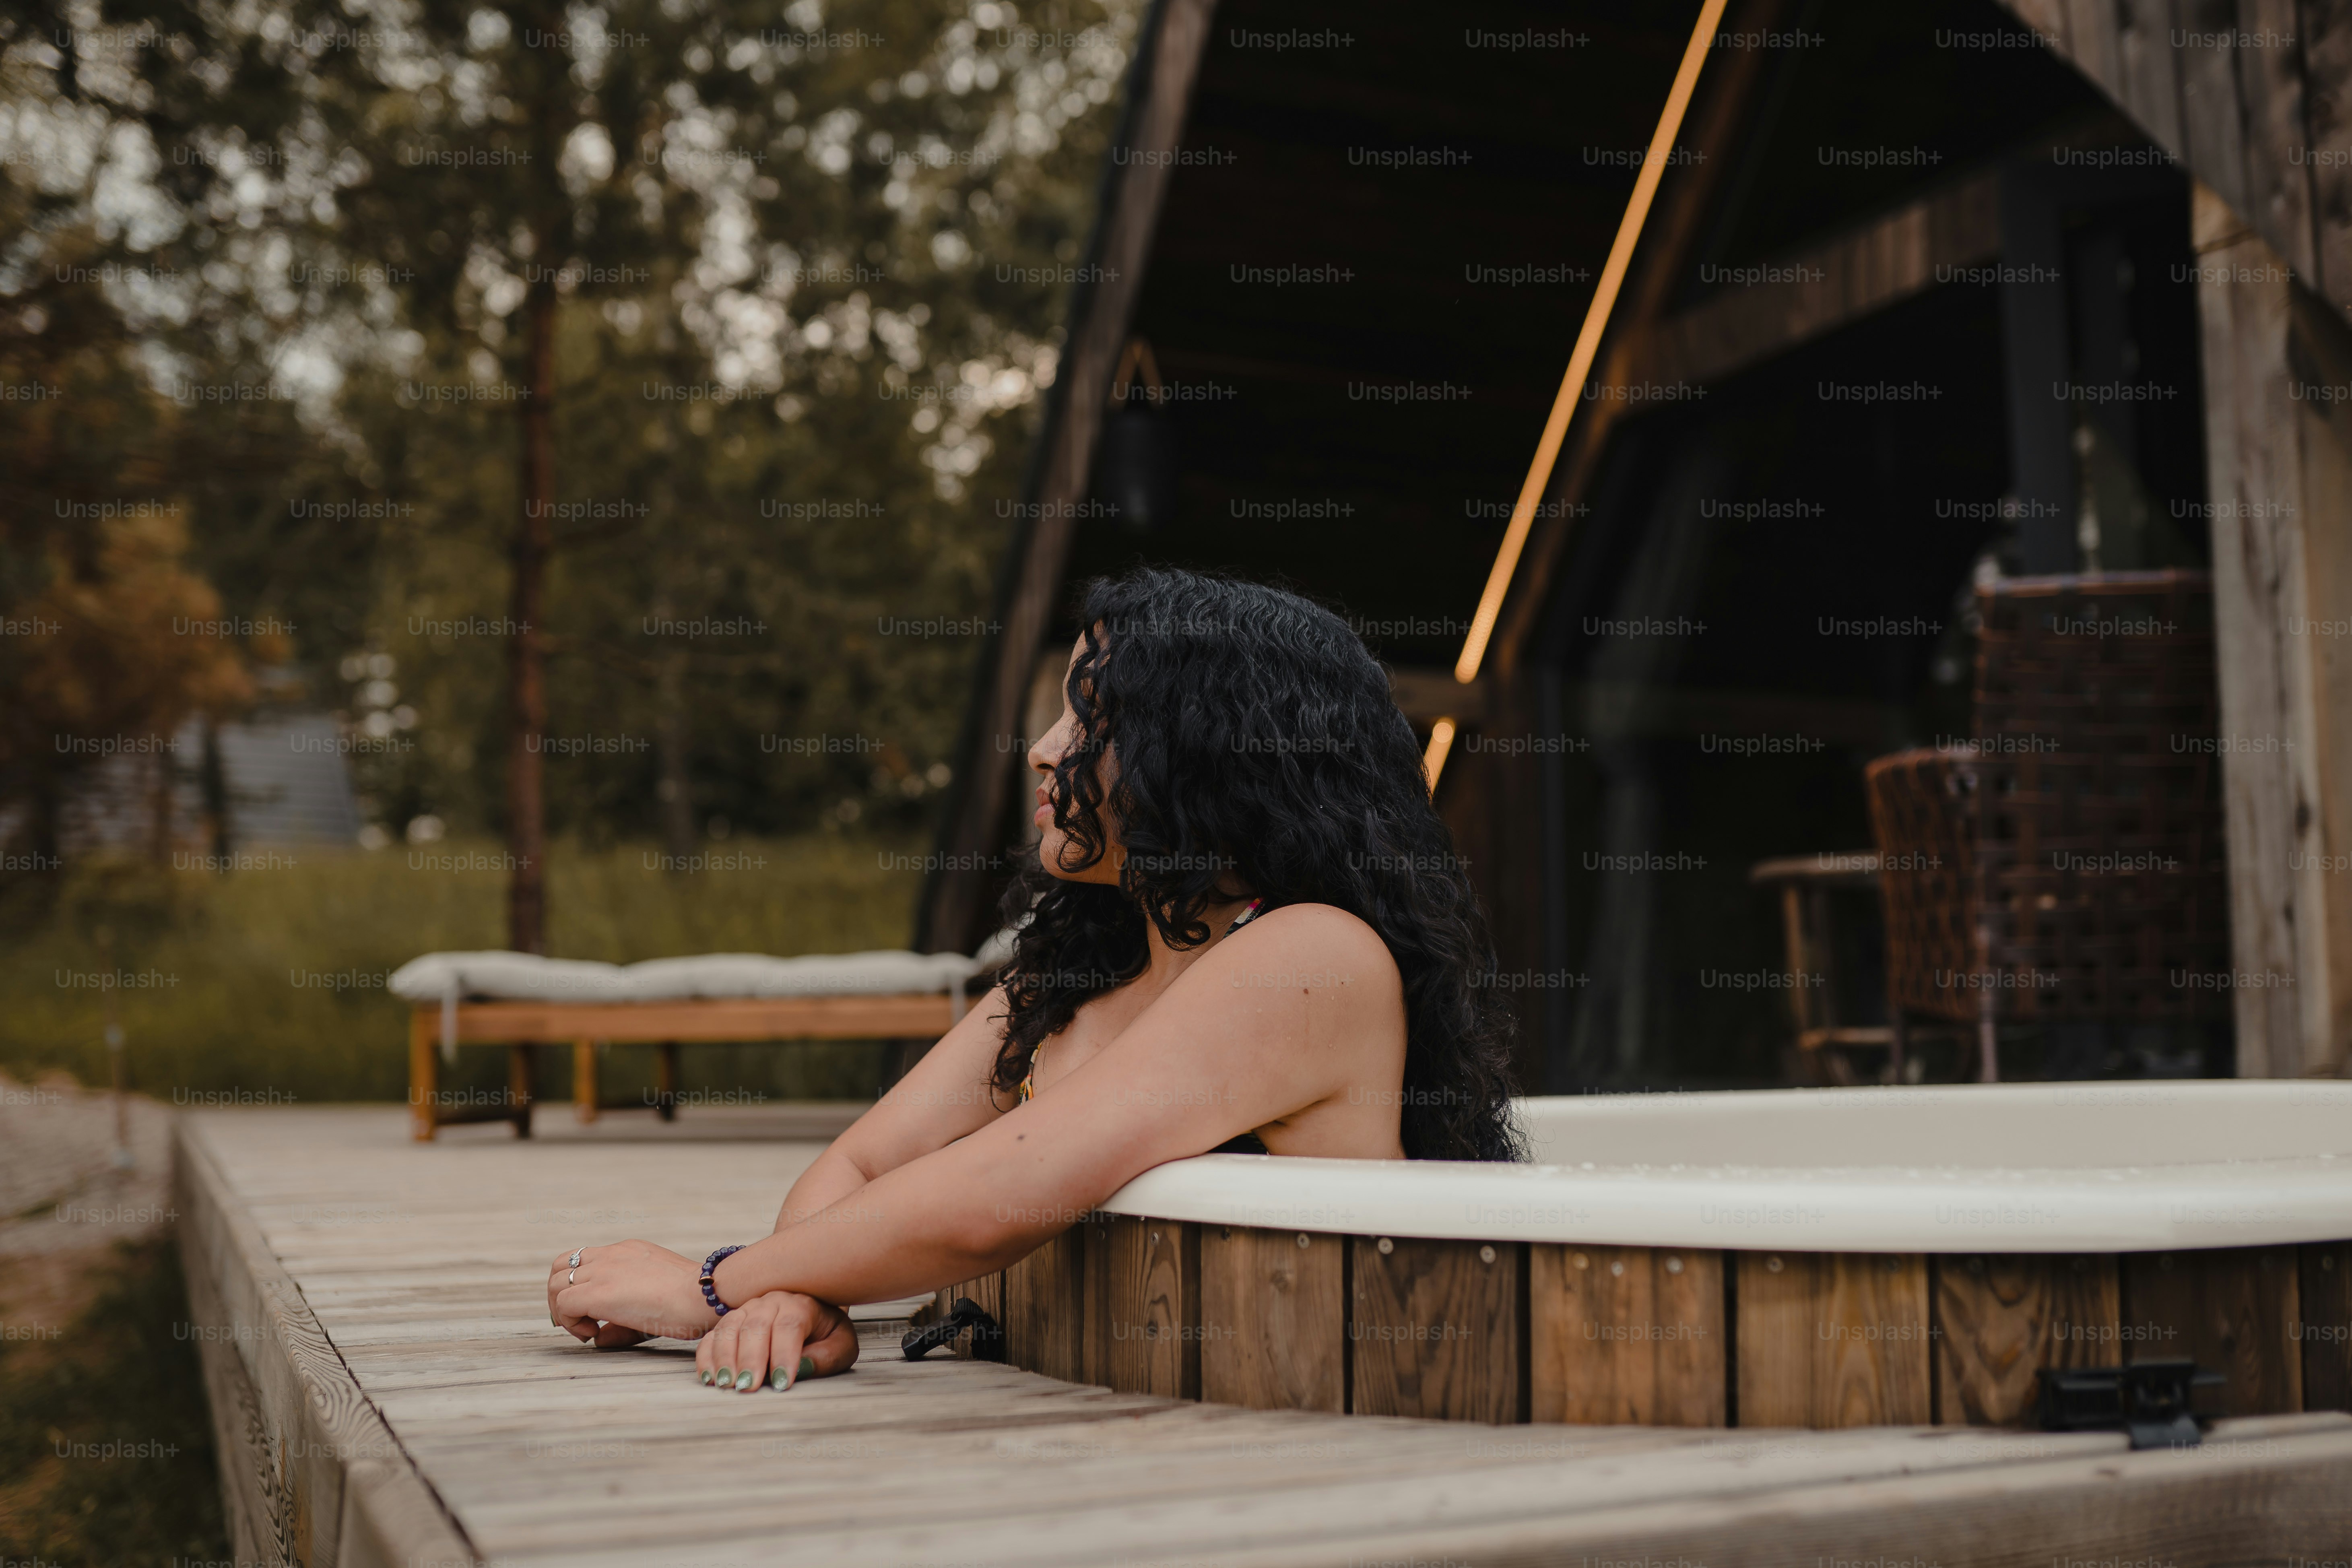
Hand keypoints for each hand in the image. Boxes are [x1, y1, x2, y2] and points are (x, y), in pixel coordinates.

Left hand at [548, 1241, 715, 1345]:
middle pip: (560, 1265)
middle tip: (577, 1320)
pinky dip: (569, 1322)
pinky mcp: (598, 1292)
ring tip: (584, 1329)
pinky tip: (592, 1333)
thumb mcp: (654, 1299)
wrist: (703, 1294)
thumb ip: (622, 1317)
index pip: (584, 1259)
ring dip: (561, 1309)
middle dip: (559, 1295)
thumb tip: (597, 1338)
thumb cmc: (691, 1301)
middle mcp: (611, 1255)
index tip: (590, 1311)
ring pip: (555, 1282)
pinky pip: (563, 1304)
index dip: (577, 1285)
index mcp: (626, 1252)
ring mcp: (603, 1270)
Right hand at [694, 1290, 859, 1391]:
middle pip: (756, 1326)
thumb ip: (828, 1356)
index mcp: (801, 1304)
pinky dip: (707, 1357)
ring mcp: (746, 1311)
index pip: (790, 1325)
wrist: (810, 1311)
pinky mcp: (728, 1325)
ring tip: (728, 1384)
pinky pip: (711, 1337)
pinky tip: (710, 1378)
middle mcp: (771, 1303)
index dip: (784, 1354)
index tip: (782, 1382)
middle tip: (748, 1387)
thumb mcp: (840, 1344)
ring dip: (726, 1358)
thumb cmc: (825, 1333)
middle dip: (751, 1359)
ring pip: (730, 1328)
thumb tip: (803, 1368)